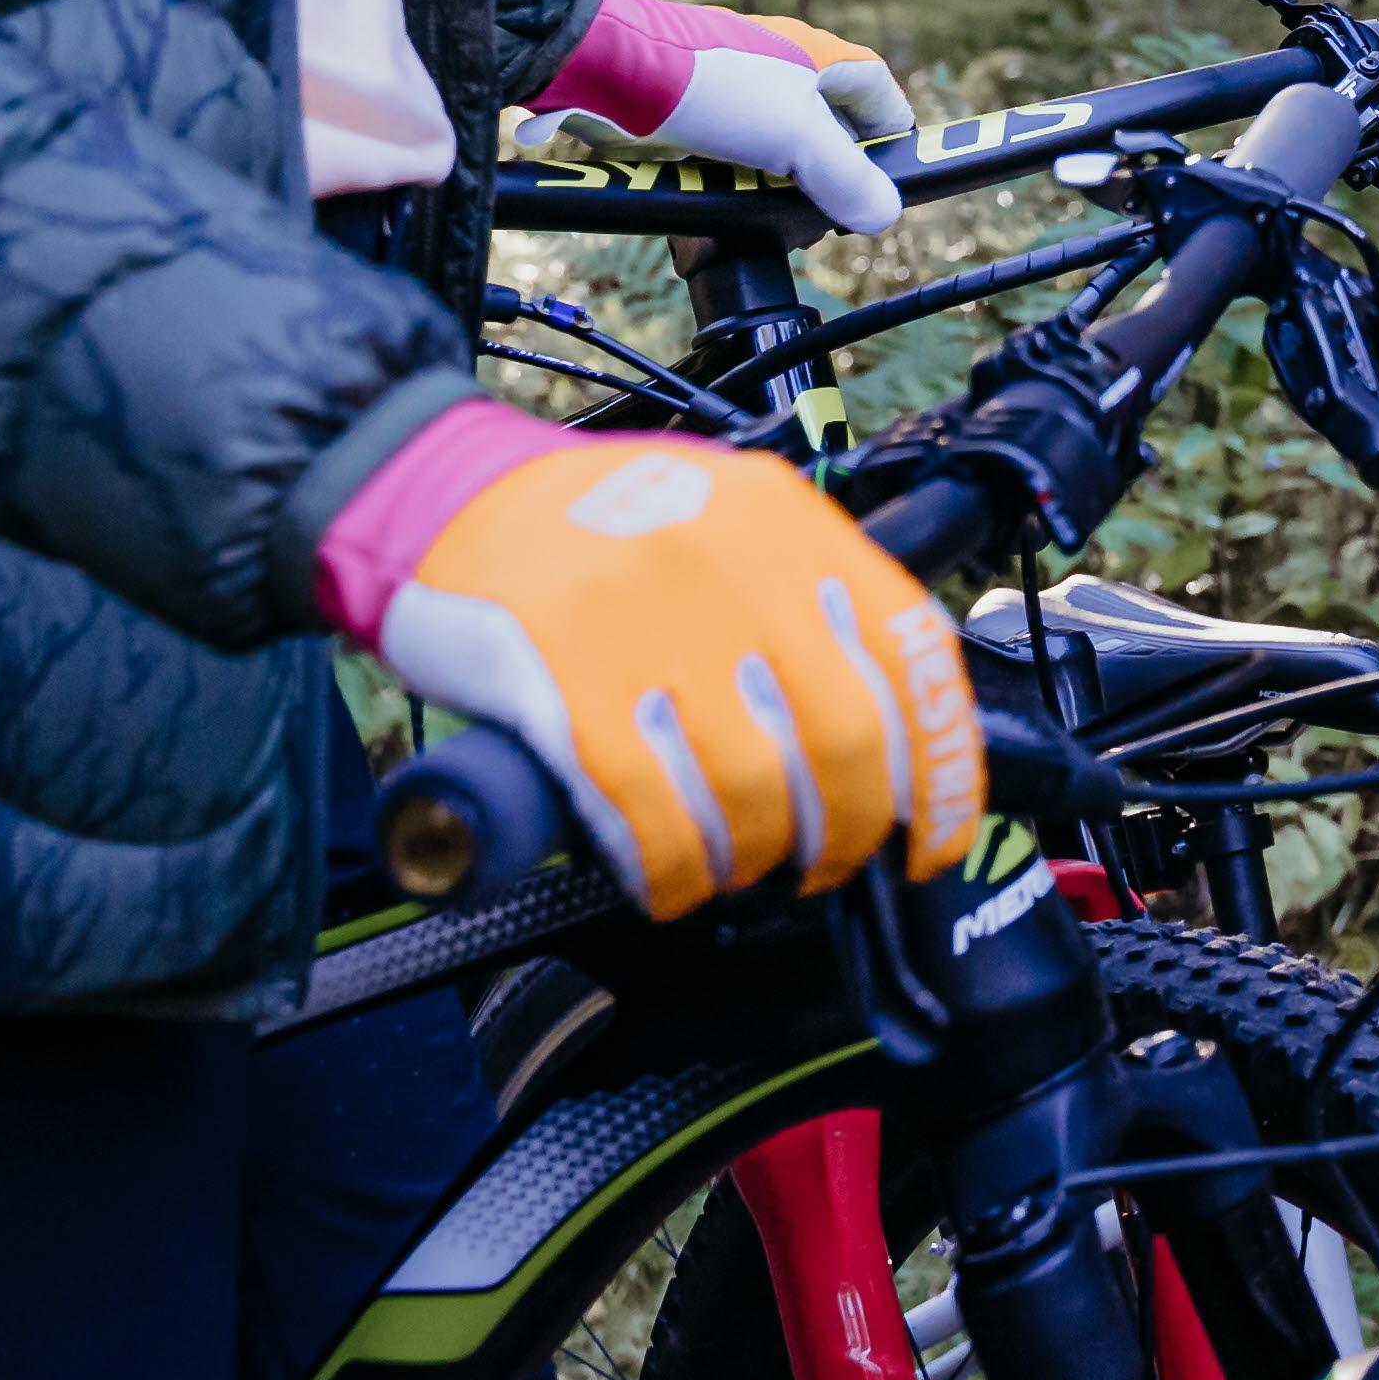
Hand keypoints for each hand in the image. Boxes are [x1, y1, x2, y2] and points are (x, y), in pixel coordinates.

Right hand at [321, 402, 983, 919]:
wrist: (437, 498)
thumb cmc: (586, 523)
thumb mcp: (720, 514)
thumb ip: (800, 593)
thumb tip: (880, 725)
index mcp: (786, 521)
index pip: (911, 656)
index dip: (941, 767)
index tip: (929, 836)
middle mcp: (731, 567)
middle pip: (845, 741)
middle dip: (847, 831)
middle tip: (822, 863)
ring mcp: (647, 627)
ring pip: (752, 791)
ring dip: (754, 858)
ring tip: (736, 868)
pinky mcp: (564, 688)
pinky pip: (650, 814)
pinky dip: (674, 871)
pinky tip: (670, 881)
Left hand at [531, 0, 918, 232]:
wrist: (611, 72)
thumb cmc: (711, 85)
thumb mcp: (797, 138)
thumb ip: (847, 178)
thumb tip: (885, 213)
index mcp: (815, 55)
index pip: (877, 88)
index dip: (891, 131)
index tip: (892, 174)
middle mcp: (778, 67)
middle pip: (826, 126)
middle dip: (831, 174)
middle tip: (830, 212)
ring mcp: (734, 91)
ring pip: (774, 147)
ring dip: (778, 186)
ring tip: (775, 219)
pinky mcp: (693, 115)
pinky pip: (728, 157)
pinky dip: (732, 184)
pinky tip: (724, 206)